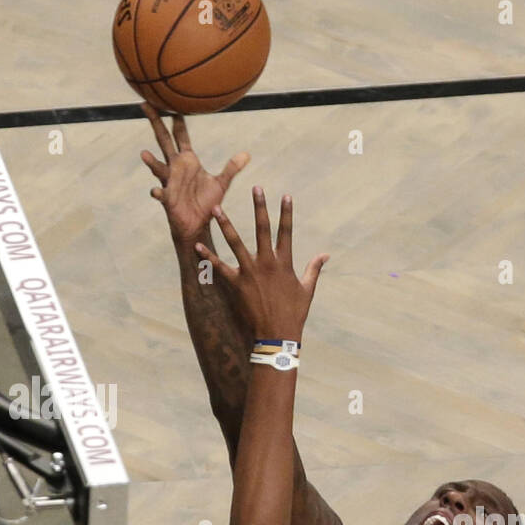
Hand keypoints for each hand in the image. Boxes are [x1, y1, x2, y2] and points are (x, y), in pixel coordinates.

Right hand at [140, 103, 248, 243]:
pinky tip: (156, 192)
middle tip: (145, 103)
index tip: (171, 102)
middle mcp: (175, 168)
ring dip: (151, 162)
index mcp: (187, 161)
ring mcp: (169, 182)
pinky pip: (161, 194)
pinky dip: (158, 192)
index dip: (177, 120)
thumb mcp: (221, 184)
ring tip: (143, 153)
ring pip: (158, 168)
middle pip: (163, 141)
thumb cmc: (206, 204)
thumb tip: (247, 154)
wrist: (198, 226)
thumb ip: (231, 168)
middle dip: (155, 123)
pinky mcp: (168, 199)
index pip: (180, 136)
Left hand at [195, 188, 327, 342]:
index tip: (285, 195)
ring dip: (225, 224)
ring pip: (235, 242)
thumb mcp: (307, 290)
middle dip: (259, 207)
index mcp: (284, 263)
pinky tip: (198, 244)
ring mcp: (250, 272)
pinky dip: (208, 256)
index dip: (286, 213)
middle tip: (256, 188)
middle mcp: (267, 263)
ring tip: (216, 208)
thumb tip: (326, 255)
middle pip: (262, 229)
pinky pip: (219, 267)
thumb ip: (314, 269)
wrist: (277, 335)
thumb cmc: (294, 314)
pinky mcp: (236, 284)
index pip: (286, 232)